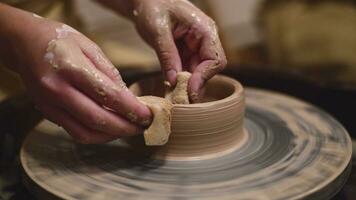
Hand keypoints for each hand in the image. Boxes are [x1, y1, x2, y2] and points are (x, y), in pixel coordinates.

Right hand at [11, 17, 150, 143]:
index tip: (148, 115)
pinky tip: (110, 128)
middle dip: (126, 128)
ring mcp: (50, 104)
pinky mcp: (47, 112)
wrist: (24, 43)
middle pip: (98, 119)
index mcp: (72, 67)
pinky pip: (75, 131)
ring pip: (85, 132)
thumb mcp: (90, 47)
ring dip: (112, 136)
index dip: (132, 110)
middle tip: (143, 127)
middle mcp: (58, 89)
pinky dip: (96, 134)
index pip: (109, 96)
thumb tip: (128, 98)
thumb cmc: (60, 40)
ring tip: (129, 130)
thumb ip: (110, 73)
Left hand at [132, 0, 226, 101]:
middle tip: (180, 100)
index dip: (204, 77)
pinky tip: (171, 88)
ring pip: (198, 72)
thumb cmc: (153, 7)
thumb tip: (173, 80)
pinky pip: (188, 70)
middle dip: (195, 85)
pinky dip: (181, 80)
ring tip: (175, 97)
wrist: (146, 0)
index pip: (215, 60)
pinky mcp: (187, 52)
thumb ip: (167, 55)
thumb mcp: (158, 30)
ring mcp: (196, 47)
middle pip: (209, 70)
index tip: (189, 90)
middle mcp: (205, 40)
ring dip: (187, 85)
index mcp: (205, 30)